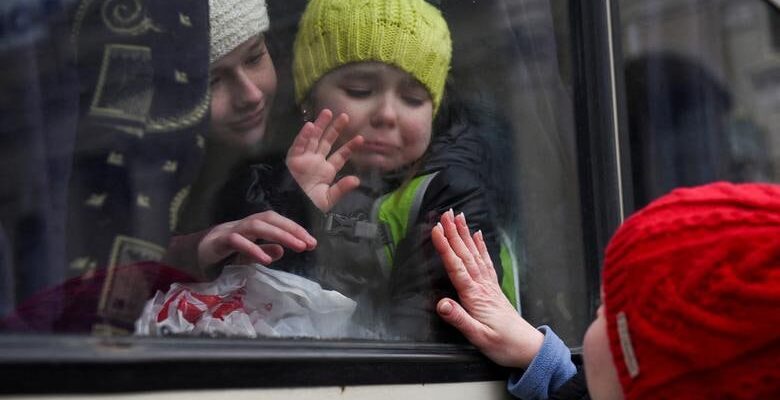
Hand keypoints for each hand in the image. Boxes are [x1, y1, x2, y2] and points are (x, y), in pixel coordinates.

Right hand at [197, 211, 316, 268]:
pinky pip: (237, 241)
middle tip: (309, 243)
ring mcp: (228, 231)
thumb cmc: (218, 255)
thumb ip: (262, 250)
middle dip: (291, 229)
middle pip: (268, 218)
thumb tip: (281, 251)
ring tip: (296, 247)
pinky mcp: (216, 242)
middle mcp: (241, 224)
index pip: (275, 220)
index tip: (311, 241)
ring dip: (279, 234)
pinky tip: (267, 259)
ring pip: (256, 226)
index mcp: (249, 226)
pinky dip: (253, 249)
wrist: (185, 258)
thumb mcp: (245, 255)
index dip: (294, 228)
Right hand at [286, 109, 363, 211]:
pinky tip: (310, 125)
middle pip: (326, 141)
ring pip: (313, 138)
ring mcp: (304, 159)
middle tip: (345, 116)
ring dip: (319, 125)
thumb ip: (342, 189)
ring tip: (328, 112)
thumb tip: (357, 180)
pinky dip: (303, 136)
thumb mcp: (328, 199)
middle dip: (335, 129)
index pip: (340, 156)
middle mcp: (315, 162)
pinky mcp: (292, 160)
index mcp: (326, 171)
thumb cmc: (308, 206)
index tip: (361, 139)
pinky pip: (298, 145)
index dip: (349, 147)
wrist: (292, 210)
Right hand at [432, 210, 543, 368]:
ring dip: (465, 235)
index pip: (456, 266)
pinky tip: (477, 235)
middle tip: (445, 213)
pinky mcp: (493, 288)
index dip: (445, 247)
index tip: (436, 229)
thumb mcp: (478, 337)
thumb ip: (459, 319)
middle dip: (454, 233)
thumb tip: (441, 304)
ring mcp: (488, 285)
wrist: (526, 348)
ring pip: (475, 254)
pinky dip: (480, 246)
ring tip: (458, 217)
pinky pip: (485, 262)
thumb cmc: (502, 344)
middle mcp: (482, 286)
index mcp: (475, 296)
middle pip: (465, 254)